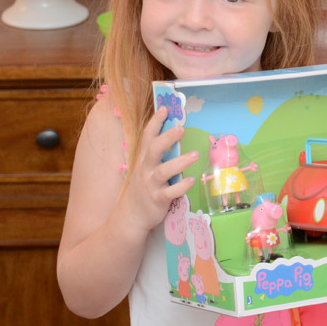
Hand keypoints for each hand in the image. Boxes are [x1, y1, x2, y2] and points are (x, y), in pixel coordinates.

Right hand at [119, 107, 197, 234]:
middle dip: (166, 138)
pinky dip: (181, 187)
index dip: (155, 122)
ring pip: (164, 172)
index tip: (165, 108)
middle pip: (154, 150)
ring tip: (195, 155)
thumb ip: (156, 155)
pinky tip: (192, 180)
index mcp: (143, 160)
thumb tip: (174, 135)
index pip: (147, 137)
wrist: (130, 216)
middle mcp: (145, 170)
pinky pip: (170, 192)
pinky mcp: (158, 200)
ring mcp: (151, 185)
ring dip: (180, 162)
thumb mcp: (144, 169)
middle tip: (181, 128)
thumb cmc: (142, 189)